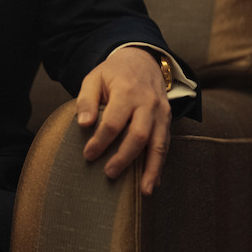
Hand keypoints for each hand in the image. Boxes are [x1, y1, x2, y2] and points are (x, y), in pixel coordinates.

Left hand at [75, 47, 170, 195]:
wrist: (142, 60)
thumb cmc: (113, 74)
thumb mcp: (94, 78)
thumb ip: (87, 100)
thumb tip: (83, 124)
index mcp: (128, 91)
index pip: (114, 122)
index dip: (101, 140)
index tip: (88, 155)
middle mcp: (148, 103)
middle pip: (138, 135)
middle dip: (124, 157)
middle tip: (109, 173)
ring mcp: (161, 113)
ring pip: (158, 144)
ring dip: (152, 169)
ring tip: (145, 191)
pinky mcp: (167, 120)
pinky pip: (166, 145)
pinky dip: (160, 165)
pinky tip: (154, 183)